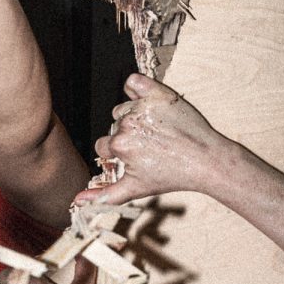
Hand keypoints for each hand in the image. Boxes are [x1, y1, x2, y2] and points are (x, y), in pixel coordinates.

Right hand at [76, 74, 227, 205]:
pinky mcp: (157, 93)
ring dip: (134, 116)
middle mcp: (127, 124)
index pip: (104, 145)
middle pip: (114, 126)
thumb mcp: (136, 189)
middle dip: (129, 135)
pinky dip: (135, 88)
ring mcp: (142, 107)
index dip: (119, 152)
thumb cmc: (172, 176)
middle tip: (152, 145)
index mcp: (119, 145)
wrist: (206, 160)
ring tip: (156, 130)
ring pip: (123, 108)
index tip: (139, 156)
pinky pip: (133, 82)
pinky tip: (147, 102)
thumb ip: (104, 195)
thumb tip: (76, 201)